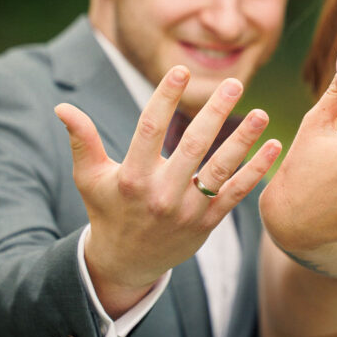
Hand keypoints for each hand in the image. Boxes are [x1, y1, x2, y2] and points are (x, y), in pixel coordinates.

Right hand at [54, 65, 280, 315]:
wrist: (126, 264)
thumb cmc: (107, 211)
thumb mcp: (90, 178)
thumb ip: (82, 141)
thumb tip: (62, 107)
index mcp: (132, 178)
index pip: (150, 129)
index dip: (165, 98)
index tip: (180, 71)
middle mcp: (162, 193)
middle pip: (194, 145)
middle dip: (215, 112)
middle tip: (235, 84)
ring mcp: (187, 210)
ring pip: (221, 169)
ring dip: (243, 140)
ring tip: (261, 112)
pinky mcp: (207, 223)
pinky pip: (236, 194)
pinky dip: (256, 171)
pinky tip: (273, 145)